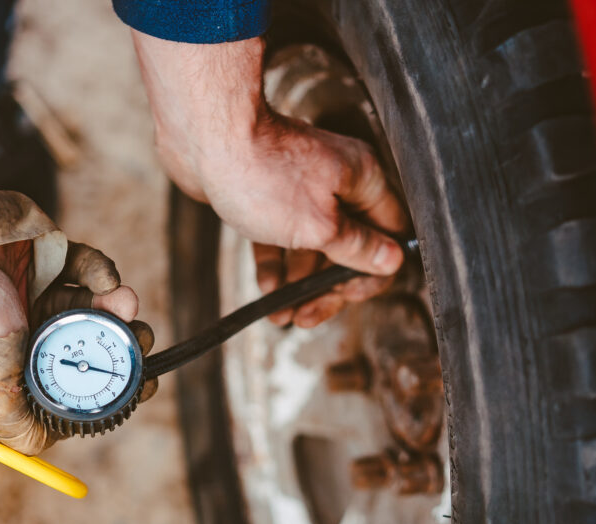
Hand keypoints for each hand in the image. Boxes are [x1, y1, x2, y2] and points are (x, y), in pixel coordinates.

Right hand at [0, 169, 156, 454]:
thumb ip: (19, 429)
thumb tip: (45, 443)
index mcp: (10, 368)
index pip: (67, 386)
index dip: (104, 390)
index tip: (137, 389)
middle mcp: (25, 332)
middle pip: (88, 345)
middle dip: (121, 347)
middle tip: (141, 343)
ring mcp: (37, 292)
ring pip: (94, 307)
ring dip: (119, 311)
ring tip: (130, 310)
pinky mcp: (48, 255)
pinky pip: (87, 266)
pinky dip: (102, 274)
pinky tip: (108, 284)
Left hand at [131, 33, 407, 326]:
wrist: (202, 135)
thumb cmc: (261, 173)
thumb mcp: (318, 225)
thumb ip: (356, 247)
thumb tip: (392, 260)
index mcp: (363, 181)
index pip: (388, 236)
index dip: (372, 272)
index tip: (346, 296)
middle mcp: (338, 182)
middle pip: (349, 247)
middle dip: (329, 287)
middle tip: (307, 317)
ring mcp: (300, 188)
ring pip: (312, 245)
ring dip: (300, 283)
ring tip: (281, 316)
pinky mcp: (266, 194)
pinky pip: (279, 236)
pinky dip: (275, 263)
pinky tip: (266, 290)